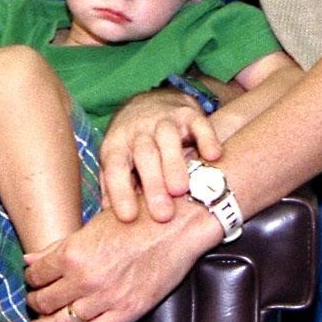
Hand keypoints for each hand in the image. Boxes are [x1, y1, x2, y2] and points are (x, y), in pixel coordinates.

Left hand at [25, 201, 219, 321]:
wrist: (176, 225)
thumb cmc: (136, 217)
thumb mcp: (92, 226)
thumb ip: (58, 246)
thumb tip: (30, 259)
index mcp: (73, 253)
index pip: (36, 275)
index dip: (30, 279)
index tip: (32, 280)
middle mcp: (86, 279)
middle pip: (45, 302)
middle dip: (35, 303)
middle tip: (34, 303)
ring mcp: (108, 298)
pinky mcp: (129, 311)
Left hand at [100, 90, 218, 222]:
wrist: (151, 103)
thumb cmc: (132, 145)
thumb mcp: (116, 161)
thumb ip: (113, 187)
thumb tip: (108, 219)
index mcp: (117, 145)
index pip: (115, 168)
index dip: (120, 191)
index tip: (128, 217)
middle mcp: (139, 130)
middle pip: (144, 155)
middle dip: (153, 184)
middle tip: (163, 215)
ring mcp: (164, 120)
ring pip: (168, 138)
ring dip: (174, 164)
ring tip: (181, 190)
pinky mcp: (188, 113)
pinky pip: (199, 123)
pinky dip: (207, 138)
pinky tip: (213, 156)